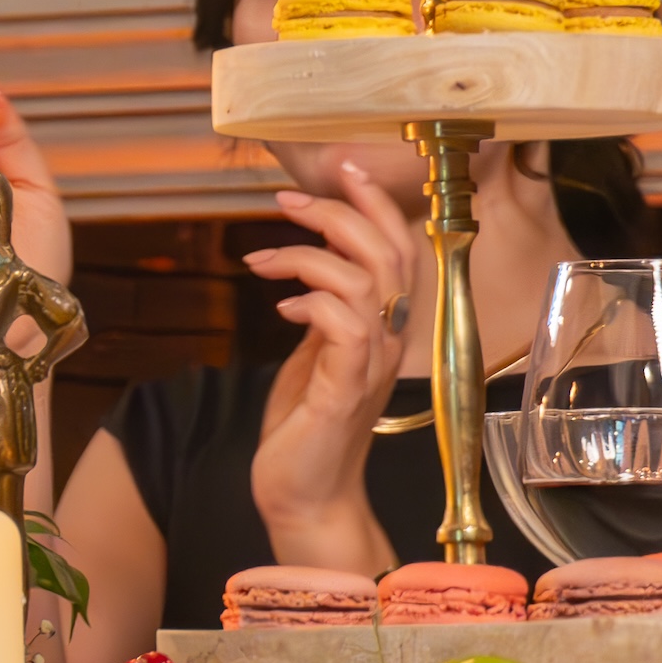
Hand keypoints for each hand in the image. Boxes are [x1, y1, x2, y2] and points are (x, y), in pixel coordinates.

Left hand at [242, 159, 422, 570]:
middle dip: (338, 212)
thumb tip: (311, 277)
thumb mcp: (315, 356)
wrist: (303, 494)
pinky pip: (343, 325)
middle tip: (286, 199)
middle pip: (389, 252)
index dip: (375, 203)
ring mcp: (370, 365)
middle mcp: (388, 342)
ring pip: (364, 280)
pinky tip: (283, 308)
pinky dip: (310, 301)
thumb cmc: (305, 427)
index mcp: (384, 328)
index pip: (400, 250)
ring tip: (261, 260)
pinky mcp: (344, 389)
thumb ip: (324, 315)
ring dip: (307, 255)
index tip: (339, 168)